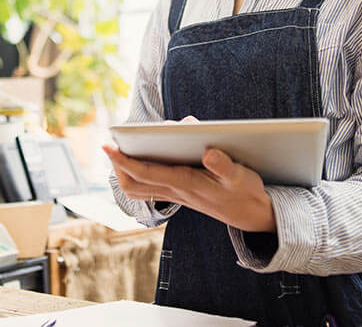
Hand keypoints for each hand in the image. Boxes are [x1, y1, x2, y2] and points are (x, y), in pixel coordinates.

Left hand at [103, 143, 275, 231]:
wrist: (254, 216)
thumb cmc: (246, 193)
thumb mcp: (241, 178)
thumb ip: (224, 166)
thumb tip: (208, 152)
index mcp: (186, 184)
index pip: (146, 173)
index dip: (124, 160)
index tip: (108, 145)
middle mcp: (177, 191)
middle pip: (134, 185)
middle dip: (118, 167)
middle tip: (111, 146)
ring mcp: (177, 195)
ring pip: (139, 189)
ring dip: (125, 172)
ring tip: (120, 150)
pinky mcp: (181, 194)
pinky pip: (151, 188)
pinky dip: (140, 175)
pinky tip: (142, 158)